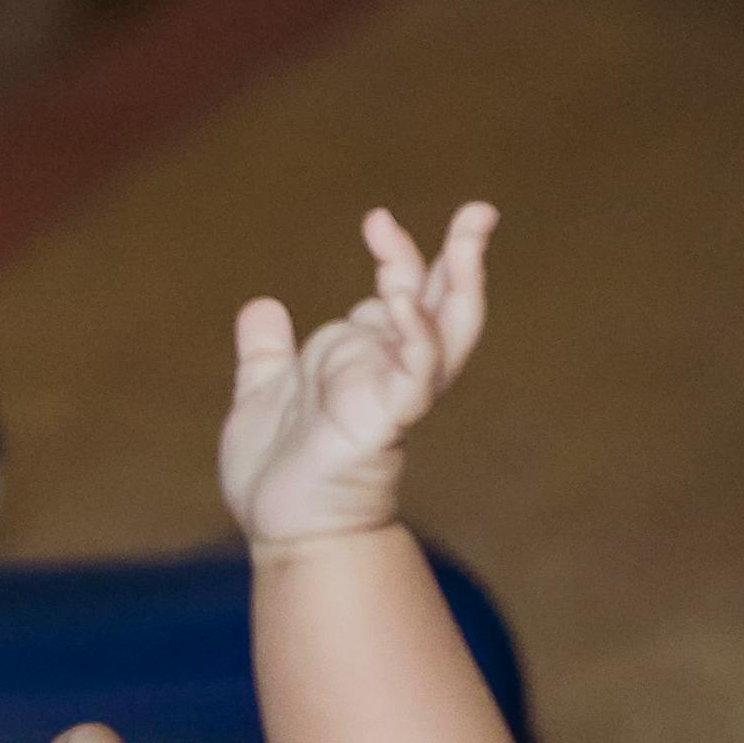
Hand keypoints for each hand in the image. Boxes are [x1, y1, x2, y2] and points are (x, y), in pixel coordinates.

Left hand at [218, 198, 494, 551]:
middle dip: (465, 259)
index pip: (403, 298)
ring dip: (456, 283)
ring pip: (444, 332)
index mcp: (363, 360)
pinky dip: (415, 333)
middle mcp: (387, 372)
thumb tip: (263, 306)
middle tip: (481, 211)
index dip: (402, 258)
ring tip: (465, 234)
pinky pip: (414, 373)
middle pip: (445, 308)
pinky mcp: (384, 422)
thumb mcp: (261, 395)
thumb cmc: (276, 475)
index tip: (378, 219)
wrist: (279, 531)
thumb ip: (266, 352)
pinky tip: (401, 299)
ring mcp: (391, 395)